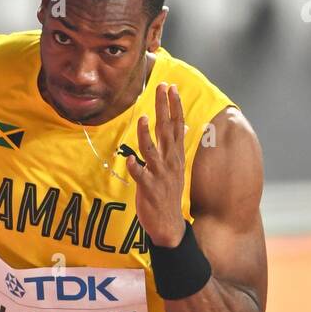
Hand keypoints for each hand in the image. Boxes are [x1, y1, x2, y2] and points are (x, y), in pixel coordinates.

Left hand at [126, 82, 186, 247]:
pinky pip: (141, 176)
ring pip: (152, 151)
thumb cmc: (168, 193)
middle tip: (161, 87)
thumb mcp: (175, 168)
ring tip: (144, 119)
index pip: (176, 125)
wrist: (169, 224)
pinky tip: (130, 159)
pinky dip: (136, 167)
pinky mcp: (148, 189)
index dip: (174, 105)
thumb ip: (175, 146)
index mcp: (175, 156)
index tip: (171, 87)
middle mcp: (169, 162)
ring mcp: (159, 175)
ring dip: (147, 135)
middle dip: (164, 108)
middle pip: (167, 130)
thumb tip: (180, 127)